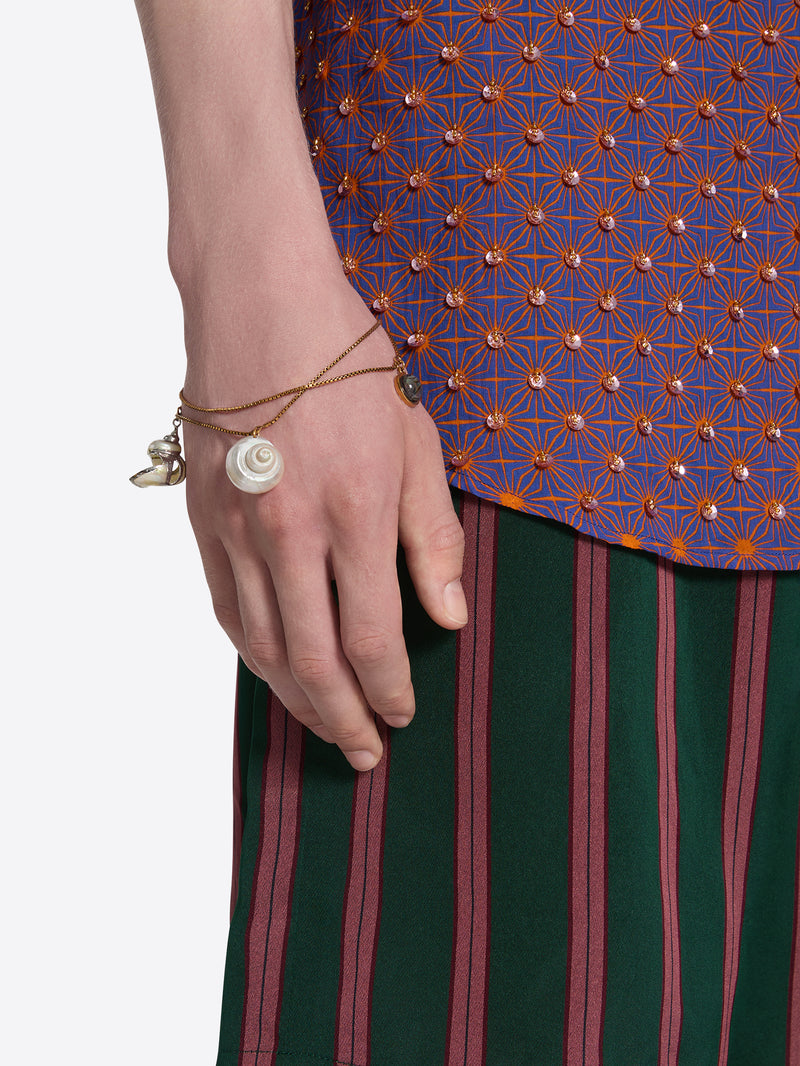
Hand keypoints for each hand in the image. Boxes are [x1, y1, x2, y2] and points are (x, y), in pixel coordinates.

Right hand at [182, 310, 466, 771]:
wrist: (260, 298)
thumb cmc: (348, 360)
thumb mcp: (414, 439)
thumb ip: (431, 537)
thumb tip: (449, 616)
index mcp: (354, 511)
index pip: (372, 636)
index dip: (389, 688)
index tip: (403, 713)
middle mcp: (288, 530)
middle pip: (313, 659)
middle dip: (343, 717)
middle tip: (363, 753)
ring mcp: (236, 526)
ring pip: (261, 643)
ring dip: (294, 695)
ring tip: (322, 723)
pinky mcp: (201, 515)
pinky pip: (225, 604)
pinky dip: (251, 649)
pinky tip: (273, 667)